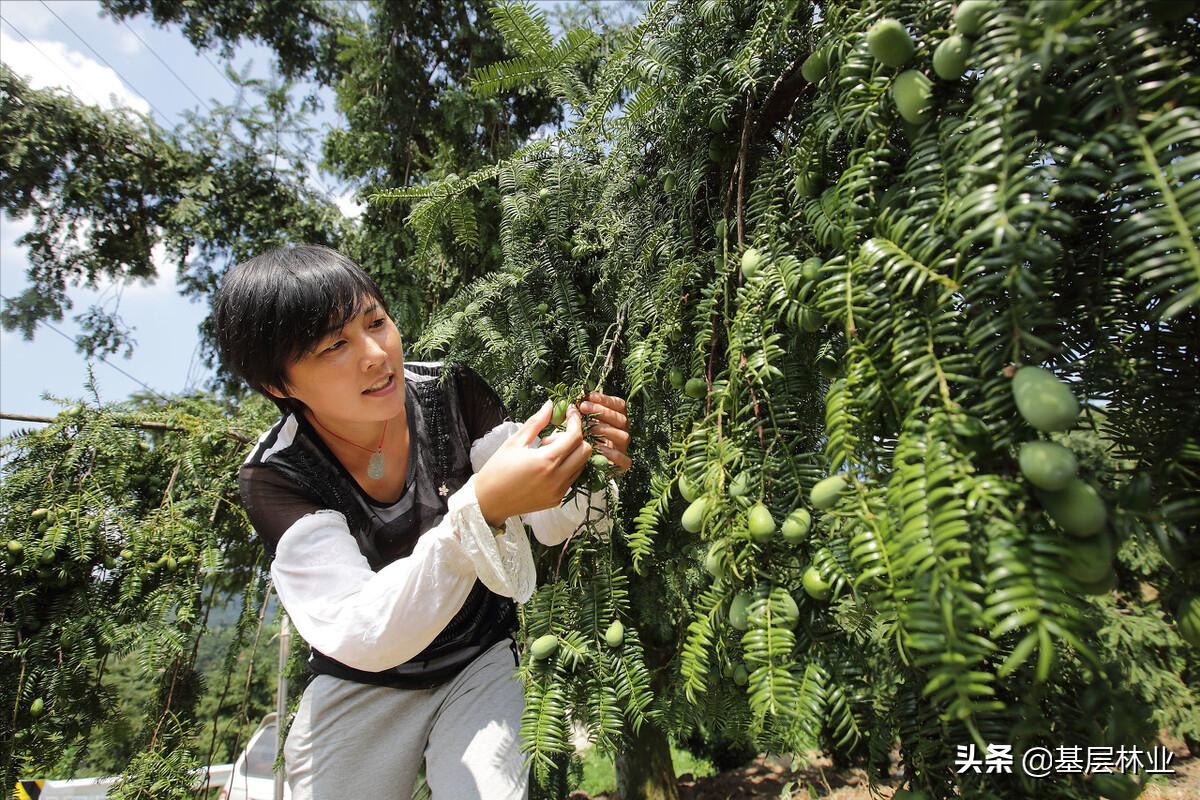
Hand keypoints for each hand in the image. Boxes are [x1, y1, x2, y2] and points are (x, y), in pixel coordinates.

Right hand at [474, 400, 591, 526]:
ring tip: (546, 453)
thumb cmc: (497, 469)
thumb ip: (536, 422)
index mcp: (546, 461)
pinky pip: (571, 478)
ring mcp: (559, 491)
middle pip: (585, 451)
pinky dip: (565, 467)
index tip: (569, 412)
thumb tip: (550, 405)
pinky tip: (546, 467)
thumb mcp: (515, 442)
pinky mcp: (557, 500)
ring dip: (570, 454)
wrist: (488, 502)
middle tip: (552, 438)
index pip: (575, 437)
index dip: (575, 421)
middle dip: (575, 438)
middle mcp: (557, 478)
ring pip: (581, 465)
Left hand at [579, 391, 631, 476]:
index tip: (589, 396)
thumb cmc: (575, 443)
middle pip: (621, 419)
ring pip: (623, 436)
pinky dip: (612, 453)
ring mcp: (623, 449)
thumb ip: (576, 414)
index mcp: (615, 420)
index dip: (605, 399)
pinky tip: (597, 448)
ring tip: (588, 428)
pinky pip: (624, 460)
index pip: (619, 405)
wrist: (575, 470)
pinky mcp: (622, 466)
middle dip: (602, 411)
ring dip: (606, 430)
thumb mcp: (575, 426)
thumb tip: (568, 401)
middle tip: (583, 407)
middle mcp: (622, 433)